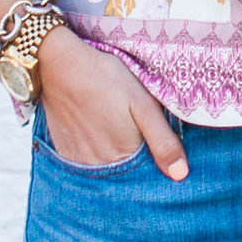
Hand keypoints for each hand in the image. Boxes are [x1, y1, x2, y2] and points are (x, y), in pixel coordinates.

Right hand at [37, 25, 188, 179]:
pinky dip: (98, 156)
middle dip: (138, 164)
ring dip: (117, 160)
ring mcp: (80, 162)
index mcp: (124, 157)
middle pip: (126, 176)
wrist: (60, 65)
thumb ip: (163, 141)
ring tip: (115, 130)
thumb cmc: (106, 79)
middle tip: (134, 130)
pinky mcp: (66, 153)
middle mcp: (100, 167)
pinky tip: (100, 134)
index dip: (157, 163)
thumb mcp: (143, 104)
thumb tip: (181, 175)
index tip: (159, 147)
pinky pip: (88, 165)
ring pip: (107, 172)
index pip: (147, 176)